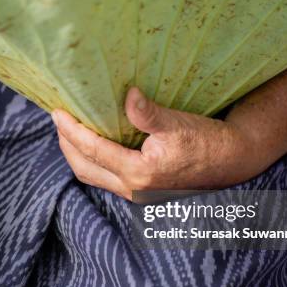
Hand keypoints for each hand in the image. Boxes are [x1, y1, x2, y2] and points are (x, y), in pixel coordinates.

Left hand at [52, 88, 265, 199]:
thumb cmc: (205, 142)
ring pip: (93, 176)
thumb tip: (128, 95)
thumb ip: (148, 113)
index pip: (92, 150)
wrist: (230, 162)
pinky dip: (92, 160)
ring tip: (69, 130)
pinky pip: (105, 177)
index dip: (71, 131)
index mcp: (139, 172)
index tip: (56, 112)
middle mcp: (132, 188)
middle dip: (66, 145)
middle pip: (84, 169)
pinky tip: (93, 142)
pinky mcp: (140, 189)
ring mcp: (135, 191)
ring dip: (77, 154)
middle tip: (58, 120)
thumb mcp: (177, 123)